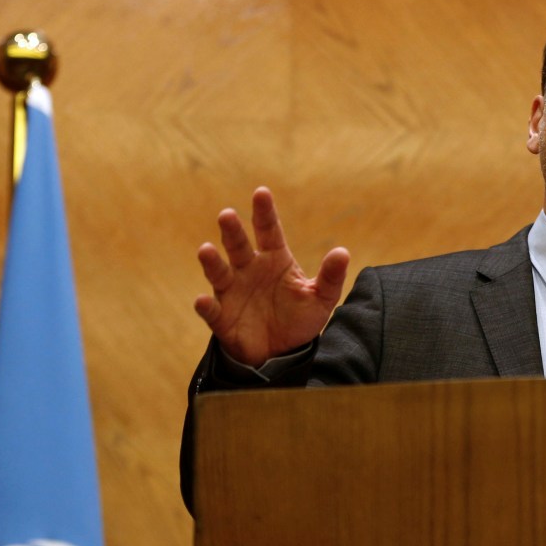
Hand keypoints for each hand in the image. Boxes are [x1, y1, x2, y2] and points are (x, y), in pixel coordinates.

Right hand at [193, 187, 349, 366]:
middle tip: (227, 215)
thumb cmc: (299, 318)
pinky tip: (202, 301)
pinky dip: (206, 306)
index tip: (261, 192)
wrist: (282, 352)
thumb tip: (343, 252)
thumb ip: (331, 276)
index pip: (269, 231)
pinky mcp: (223, 317)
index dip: (265, 212)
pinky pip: (212, 310)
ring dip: (211, 262)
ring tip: (205, 250)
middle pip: (239, 246)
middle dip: (232, 231)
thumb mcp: (321, 298)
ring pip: (220, 272)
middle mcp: (249, 270)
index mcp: (275, 260)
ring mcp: (233, 292)